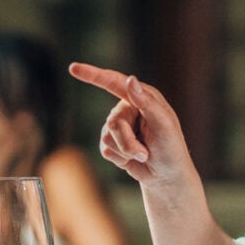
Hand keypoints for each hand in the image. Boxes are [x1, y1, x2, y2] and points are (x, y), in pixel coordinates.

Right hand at [68, 63, 196, 186]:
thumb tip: (130, 80)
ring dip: (126, 151)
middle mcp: (128, 108)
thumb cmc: (171, 149)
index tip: (73, 68)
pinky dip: (119, 158)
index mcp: (142, 96)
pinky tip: (133, 159)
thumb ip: (146, 102)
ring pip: (107, 136)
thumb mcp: (164, 125)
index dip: (92, 75)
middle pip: (112, 121)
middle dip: (128, 141)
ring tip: (143, 154)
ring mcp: (119, 126)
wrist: (167, 177)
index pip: (113, 82)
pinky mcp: (112, 142)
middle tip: (145, 152)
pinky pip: (104, 148)